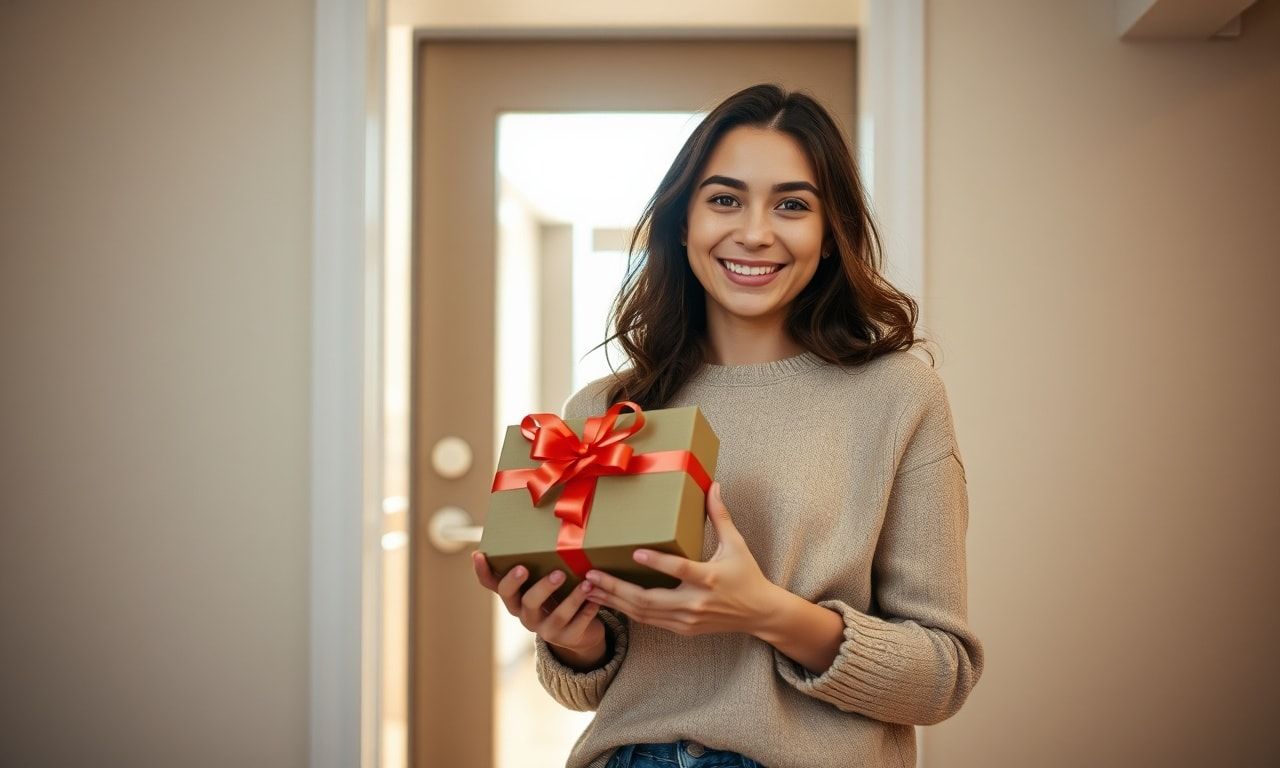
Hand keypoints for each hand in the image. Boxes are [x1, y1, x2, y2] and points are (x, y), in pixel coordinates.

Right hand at [471, 550, 605, 658]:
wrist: (579, 631)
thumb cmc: (558, 595)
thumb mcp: (543, 579)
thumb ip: (537, 561)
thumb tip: (535, 522)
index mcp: (515, 597)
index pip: (492, 585)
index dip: (483, 571)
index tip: (480, 555)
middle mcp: (525, 615)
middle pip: (525, 602)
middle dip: (541, 587)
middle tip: (557, 572)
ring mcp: (546, 630)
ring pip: (556, 616)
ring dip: (572, 599)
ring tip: (586, 583)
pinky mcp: (567, 639)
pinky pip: (577, 625)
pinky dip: (587, 611)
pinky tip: (597, 599)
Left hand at [582, 481, 780, 637]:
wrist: (760, 614)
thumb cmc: (747, 575)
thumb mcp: (736, 544)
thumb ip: (721, 516)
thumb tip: (714, 485)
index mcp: (710, 578)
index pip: (680, 569)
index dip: (658, 562)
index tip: (635, 552)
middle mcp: (696, 602)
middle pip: (650, 599)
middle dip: (617, 588)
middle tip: (592, 575)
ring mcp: (688, 619)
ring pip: (645, 613)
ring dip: (615, 601)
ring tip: (590, 589)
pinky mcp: (683, 629)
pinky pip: (650, 621)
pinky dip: (628, 611)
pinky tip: (610, 601)